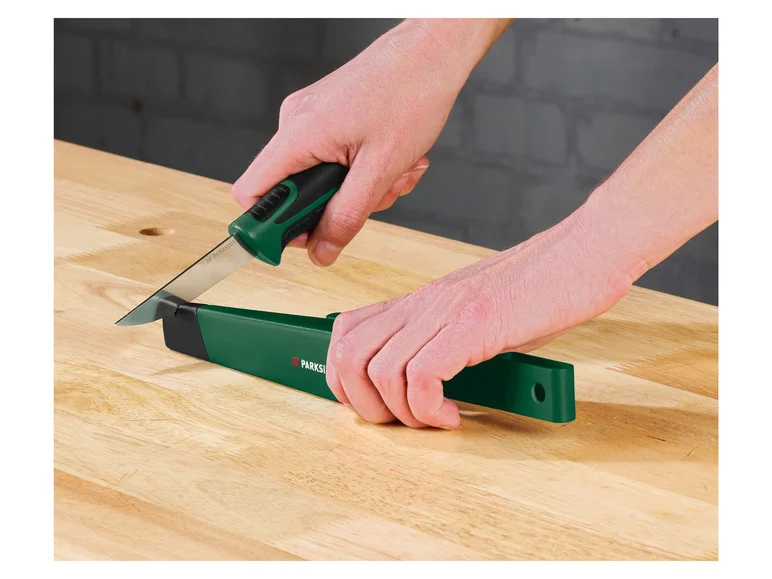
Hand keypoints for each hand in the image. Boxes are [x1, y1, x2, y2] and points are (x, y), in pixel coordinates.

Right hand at [232, 19, 510, 265]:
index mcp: (298, 134)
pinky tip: (393, 160)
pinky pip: (335, 160)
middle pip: (292, 192)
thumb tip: (321, 252)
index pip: (252, 192)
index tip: (299, 243)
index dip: (269, 226)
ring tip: (395, 173)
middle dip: (337, 207)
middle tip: (374, 200)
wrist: (432, 53)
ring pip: (322, 180)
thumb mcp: (380, 171)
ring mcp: (312, 119)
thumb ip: (346, 217)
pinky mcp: (329, 118)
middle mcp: (296, 124)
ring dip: (361, 190)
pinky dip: (365, 171)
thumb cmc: (410, 94)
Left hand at [325, 208, 633, 428]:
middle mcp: (424, 303)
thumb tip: (428, 382)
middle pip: (348, 354)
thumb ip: (447, 339)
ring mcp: (446, 312)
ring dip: (400, 412)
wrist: (585, 252)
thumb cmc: (541, 287)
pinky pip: (422, 376)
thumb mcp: (478, 313)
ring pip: (378, 370)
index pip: (346, 332)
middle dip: (363, 403)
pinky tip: (452, 414)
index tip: (372, 404)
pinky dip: (429, 408)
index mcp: (421, 300)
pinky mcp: (473, 325)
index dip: (343, 377)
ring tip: (433, 418)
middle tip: (400, 420)